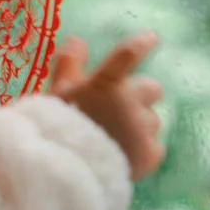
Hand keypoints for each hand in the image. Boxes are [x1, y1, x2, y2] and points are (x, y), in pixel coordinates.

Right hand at [50, 32, 164, 180]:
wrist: (66, 172)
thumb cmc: (56, 129)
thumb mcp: (57, 94)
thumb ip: (68, 65)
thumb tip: (76, 39)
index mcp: (105, 85)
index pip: (127, 55)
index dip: (141, 44)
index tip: (152, 37)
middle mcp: (129, 102)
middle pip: (152, 88)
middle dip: (141, 95)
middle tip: (122, 108)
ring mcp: (142, 129)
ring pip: (151, 120)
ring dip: (138, 125)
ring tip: (115, 140)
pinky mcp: (151, 153)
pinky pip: (153, 147)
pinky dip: (141, 151)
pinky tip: (123, 156)